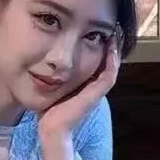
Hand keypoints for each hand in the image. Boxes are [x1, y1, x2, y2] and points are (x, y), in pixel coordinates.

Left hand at [38, 33, 120, 159]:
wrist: (51, 129)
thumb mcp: (51, 87)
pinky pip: (109, 75)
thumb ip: (52, 76)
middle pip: (107, 65)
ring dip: (114, 52)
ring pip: (112, 68)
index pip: (97, 65)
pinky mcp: (95, 95)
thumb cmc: (48, 111)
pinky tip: (111, 47)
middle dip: (110, 48)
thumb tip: (45, 61)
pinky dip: (112, 62)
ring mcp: (96, 92)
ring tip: (115, 35)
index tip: (98, 34)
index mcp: (84, 88)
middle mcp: (93, 89)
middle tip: (112, 30)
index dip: (101, 50)